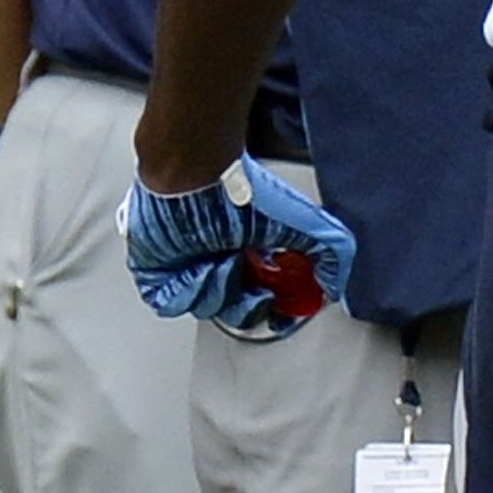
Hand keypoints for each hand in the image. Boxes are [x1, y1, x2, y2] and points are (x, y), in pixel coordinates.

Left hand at [120, 155, 356, 336]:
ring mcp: (190, 269)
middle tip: (249, 277)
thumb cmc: (240, 194)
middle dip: (247, 300)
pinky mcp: (158, 274)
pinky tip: (194, 266)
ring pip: (206, 307)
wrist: (189, 178)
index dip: (277, 310)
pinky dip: (184, 291)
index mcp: (255, 254)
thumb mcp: (302, 221)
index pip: (270, 297)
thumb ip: (333, 251)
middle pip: (239, 310)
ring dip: (216, 288)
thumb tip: (334, 288)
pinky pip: (171, 304)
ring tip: (219, 259)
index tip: (282, 314)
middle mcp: (224, 262)